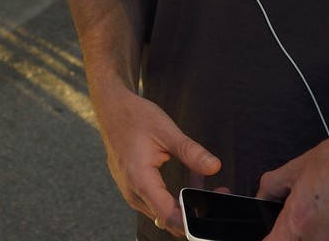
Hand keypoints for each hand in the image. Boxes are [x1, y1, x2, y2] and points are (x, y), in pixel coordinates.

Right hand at [94, 87, 220, 235]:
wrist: (111, 108)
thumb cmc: (134, 116)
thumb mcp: (166, 130)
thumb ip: (191, 152)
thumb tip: (215, 167)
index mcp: (139, 179)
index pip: (168, 217)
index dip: (192, 221)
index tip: (211, 211)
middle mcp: (132, 191)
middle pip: (169, 219)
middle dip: (195, 210)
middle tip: (218, 190)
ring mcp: (131, 191)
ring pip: (165, 212)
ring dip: (186, 202)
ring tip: (201, 177)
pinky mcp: (133, 188)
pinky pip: (158, 202)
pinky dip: (176, 195)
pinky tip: (190, 176)